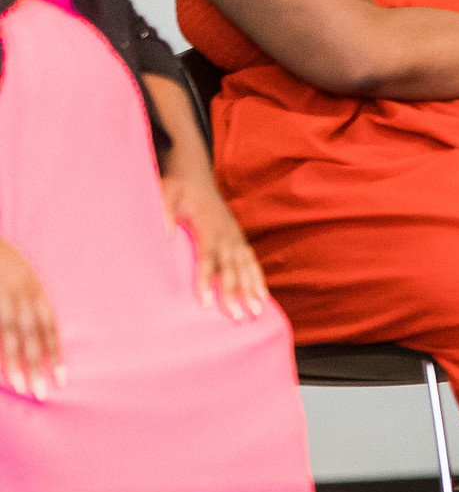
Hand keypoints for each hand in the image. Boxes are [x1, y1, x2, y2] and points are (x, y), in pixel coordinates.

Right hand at [0, 237, 59, 398]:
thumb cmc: (5, 262)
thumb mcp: (23, 280)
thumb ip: (30, 305)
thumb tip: (38, 335)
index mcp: (36, 292)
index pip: (50, 328)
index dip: (56, 354)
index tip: (62, 379)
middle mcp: (23, 294)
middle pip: (34, 335)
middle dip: (39, 364)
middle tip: (42, 393)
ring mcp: (4, 296)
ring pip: (11, 334)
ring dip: (15, 361)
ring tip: (20, 386)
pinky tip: (0, 366)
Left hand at [161, 170, 269, 319]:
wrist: (194, 175)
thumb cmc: (177, 188)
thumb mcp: (164, 193)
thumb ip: (163, 212)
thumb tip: (163, 237)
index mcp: (208, 225)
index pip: (208, 256)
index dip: (207, 279)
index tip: (204, 302)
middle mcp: (226, 233)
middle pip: (232, 267)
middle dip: (235, 292)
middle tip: (236, 315)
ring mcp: (236, 237)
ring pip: (246, 267)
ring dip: (251, 290)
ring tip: (255, 312)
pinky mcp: (239, 240)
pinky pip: (252, 262)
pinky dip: (258, 279)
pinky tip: (262, 297)